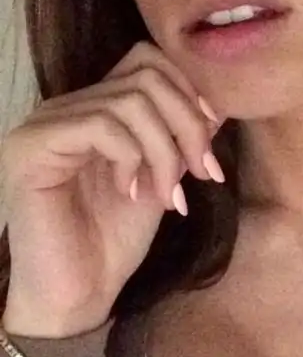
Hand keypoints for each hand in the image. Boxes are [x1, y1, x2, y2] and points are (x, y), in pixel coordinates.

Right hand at [0, 41, 223, 337]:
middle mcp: (64, 108)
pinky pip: (100, 125)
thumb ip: (180, 138)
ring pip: (129, 100)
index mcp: (92, 109)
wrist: (75, 297)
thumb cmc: (111, 244)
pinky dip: (132, 158)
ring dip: (166, 150)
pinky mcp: (30, 148)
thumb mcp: (161, 178)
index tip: (210, 146)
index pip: (147, 60)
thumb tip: (217, 104)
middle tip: (202, 173)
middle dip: (188, 124)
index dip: (189, 94)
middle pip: (146, 74)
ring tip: (169, 194)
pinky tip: (130, 193)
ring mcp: (44, 125)